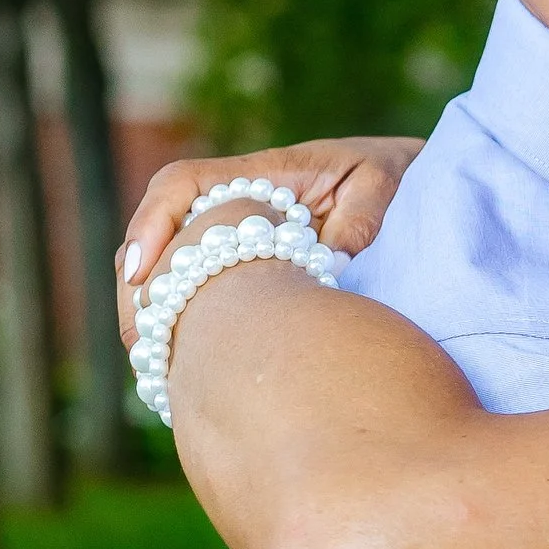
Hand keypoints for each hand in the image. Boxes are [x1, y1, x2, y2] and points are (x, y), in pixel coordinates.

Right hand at [115, 135, 422, 349]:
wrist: (411, 182)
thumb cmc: (395, 179)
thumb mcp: (383, 187)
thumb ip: (357, 220)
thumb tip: (328, 264)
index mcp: (264, 176)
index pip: (184, 184)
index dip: (153, 224)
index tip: (140, 271)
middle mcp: (237, 206)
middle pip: (162, 236)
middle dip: (140, 286)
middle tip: (138, 342)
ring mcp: (238, 240)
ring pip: (172, 270)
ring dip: (156, 313)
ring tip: (154, 367)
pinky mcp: (247, 269)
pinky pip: (201, 294)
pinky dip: (186, 328)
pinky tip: (185, 371)